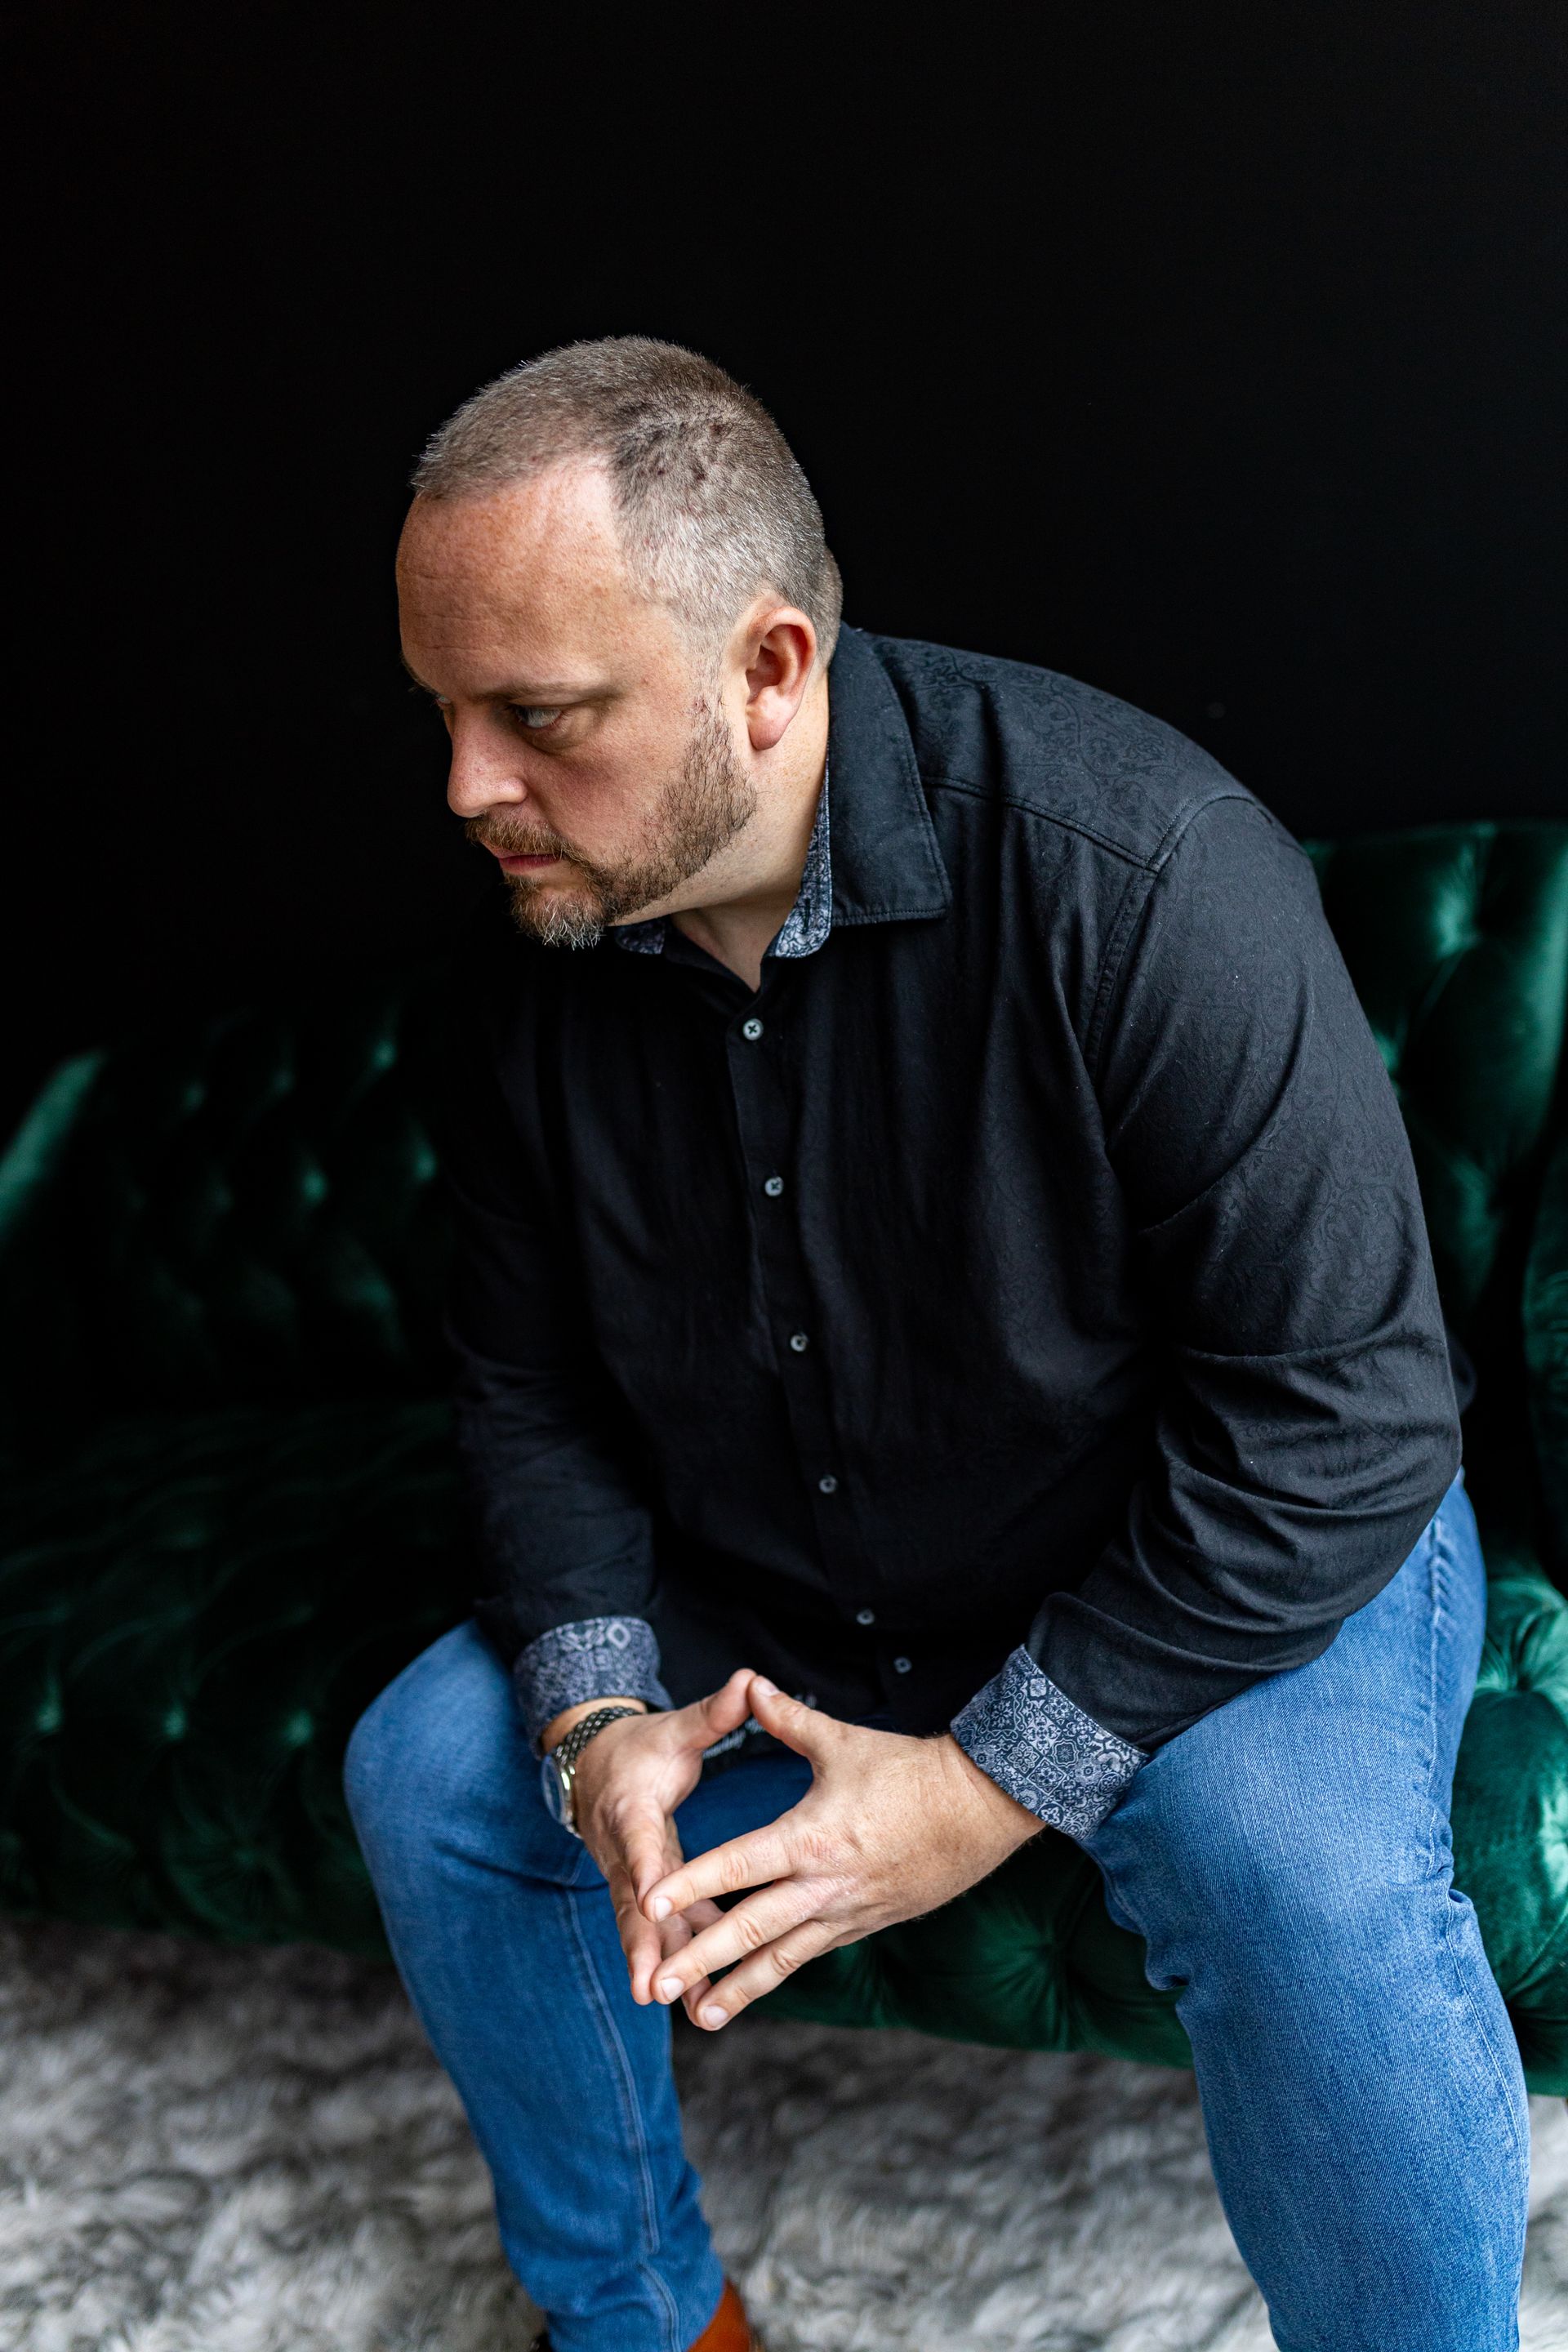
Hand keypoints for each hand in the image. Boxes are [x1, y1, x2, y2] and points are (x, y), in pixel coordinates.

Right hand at [564, 1671, 758, 2002]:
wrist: (597, 1770)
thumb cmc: (643, 1750)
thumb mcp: (674, 1728)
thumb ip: (712, 1714)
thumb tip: (751, 1681)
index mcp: (632, 1809)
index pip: (638, 1841)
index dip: (643, 1869)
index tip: (650, 1899)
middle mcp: (623, 1852)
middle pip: (631, 1904)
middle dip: (641, 1947)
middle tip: (651, 1987)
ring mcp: (630, 1880)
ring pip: (642, 1929)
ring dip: (658, 1967)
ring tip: (680, 2008)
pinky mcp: (643, 1896)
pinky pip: (660, 1932)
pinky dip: (676, 1962)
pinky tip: (702, 1997)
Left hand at [639, 1675, 1040, 2029]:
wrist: (982, 1809)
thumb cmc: (911, 1770)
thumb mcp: (843, 1741)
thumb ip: (787, 1719)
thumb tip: (748, 1684)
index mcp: (812, 1837)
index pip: (738, 1865)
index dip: (692, 1883)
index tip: (650, 1905)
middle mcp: (825, 1885)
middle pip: (751, 1928)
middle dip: (702, 1960)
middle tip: (660, 1986)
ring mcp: (847, 1911)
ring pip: (782, 1958)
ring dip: (739, 1988)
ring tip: (700, 2018)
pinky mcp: (865, 1923)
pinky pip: (811, 1953)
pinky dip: (778, 1973)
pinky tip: (753, 1988)